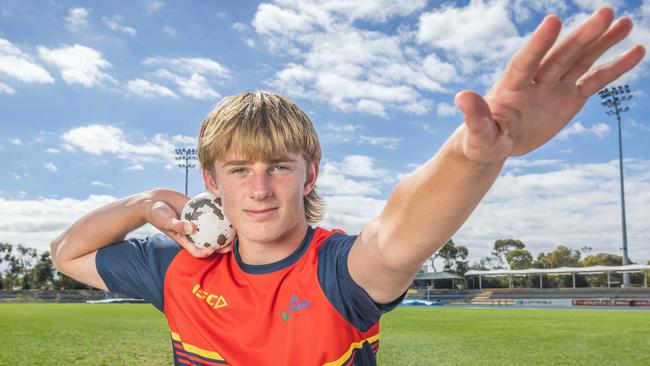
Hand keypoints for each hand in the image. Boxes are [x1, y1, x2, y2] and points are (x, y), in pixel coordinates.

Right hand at [144, 189, 231, 257]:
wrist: (153, 201)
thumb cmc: (156, 213)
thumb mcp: (166, 220)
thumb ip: (178, 225)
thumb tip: (192, 228)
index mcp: (184, 239)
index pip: (197, 250)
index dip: (207, 252)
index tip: (215, 248)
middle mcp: (192, 232)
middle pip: (209, 241)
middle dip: (221, 244)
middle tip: (232, 242)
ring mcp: (196, 221)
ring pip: (212, 227)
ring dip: (223, 228)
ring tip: (234, 225)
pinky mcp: (197, 210)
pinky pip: (209, 212)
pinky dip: (216, 210)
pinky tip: (225, 205)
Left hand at [454, 7, 644, 163]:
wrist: (493, 144)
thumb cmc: (481, 141)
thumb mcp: (478, 135)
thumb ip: (475, 117)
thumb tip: (462, 97)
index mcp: (511, 87)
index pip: (526, 62)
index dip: (538, 44)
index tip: (553, 21)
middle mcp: (535, 81)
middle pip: (560, 55)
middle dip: (581, 36)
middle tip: (605, 13)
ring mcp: (554, 86)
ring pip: (580, 60)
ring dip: (602, 42)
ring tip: (625, 23)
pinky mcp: (569, 97)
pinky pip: (594, 80)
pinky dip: (614, 68)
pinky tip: (635, 52)